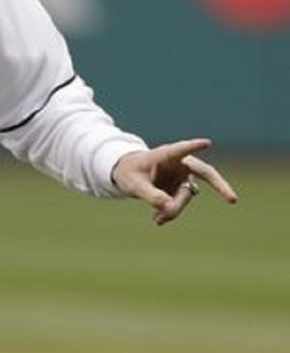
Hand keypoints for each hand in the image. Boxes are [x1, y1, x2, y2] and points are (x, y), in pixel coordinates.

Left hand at [111, 138, 238, 225]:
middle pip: (205, 173)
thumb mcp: (133, 184)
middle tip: (233, 200)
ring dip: (174, 209)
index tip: (206, 142)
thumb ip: (149, 194)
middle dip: (220, 186)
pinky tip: (158, 220)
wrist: (129, 175)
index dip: (193, 147)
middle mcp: (179, 164)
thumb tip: (168, 207)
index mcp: (165, 155)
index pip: (181, 150)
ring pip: (187, 195)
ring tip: (157, 219)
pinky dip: (170, 213)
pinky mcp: (181, 188)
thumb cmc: (129, 173)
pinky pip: (180, 203)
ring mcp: (182, 176)